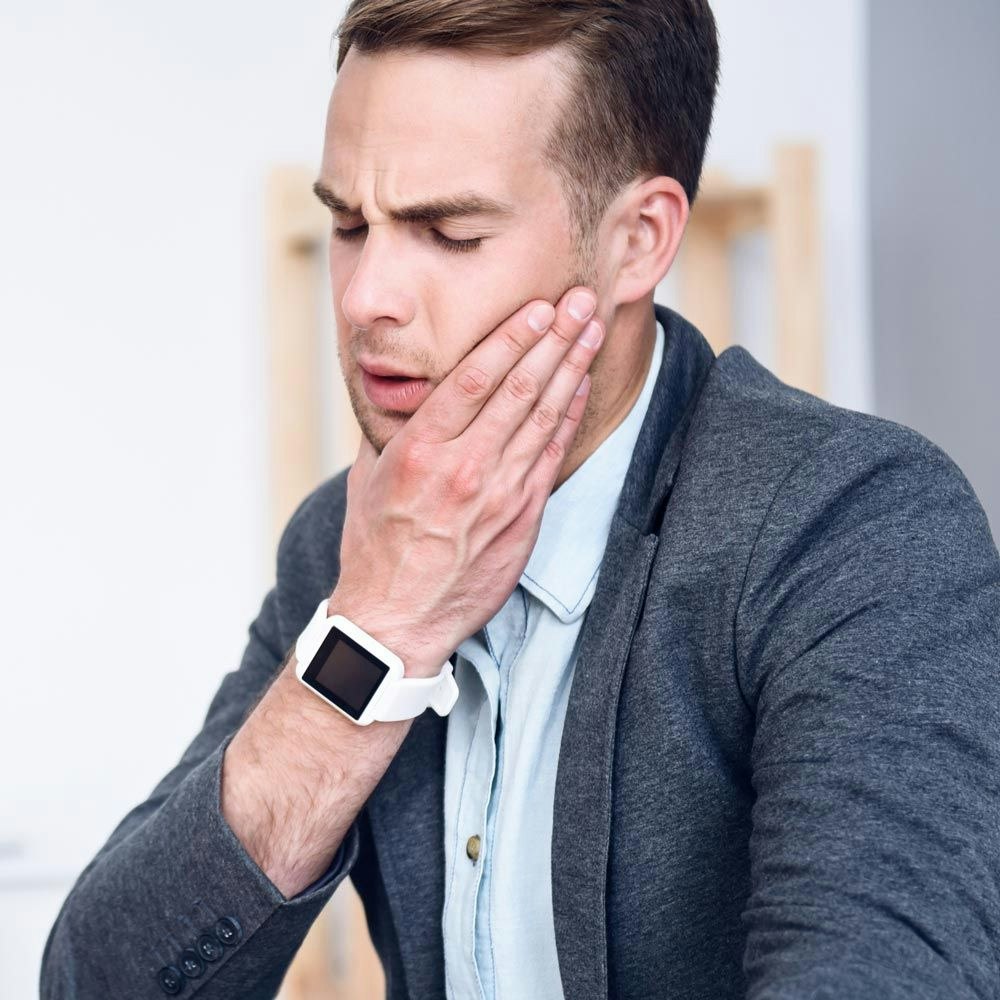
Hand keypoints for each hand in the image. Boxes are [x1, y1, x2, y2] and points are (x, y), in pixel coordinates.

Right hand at [330, 287, 604, 675]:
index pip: (475, 377)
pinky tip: (580, 385)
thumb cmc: (376, 546)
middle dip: (554, 337)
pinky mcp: (521, 519)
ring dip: (571, 368)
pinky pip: (551, 457)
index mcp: (421, 450)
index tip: (537, 305)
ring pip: (543, 417)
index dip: (512, 336)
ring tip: (590, 330)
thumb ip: (393, 429)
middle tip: (580, 300)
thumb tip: (406, 389)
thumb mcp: (367, 477)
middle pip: (519, 388)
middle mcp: (464, 466)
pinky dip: (568, 417)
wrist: (395, 618)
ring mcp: (498, 494)